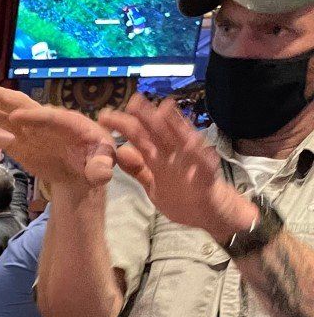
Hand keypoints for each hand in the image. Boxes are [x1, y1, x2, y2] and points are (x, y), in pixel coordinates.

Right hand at [0, 85, 117, 195]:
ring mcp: (29, 132)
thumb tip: (101, 174)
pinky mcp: (18, 144)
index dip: (33, 117)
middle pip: (22, 105)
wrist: (81, 171)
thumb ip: (101, 165)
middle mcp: (45, 121)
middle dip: (1, 98)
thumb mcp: (103, 162)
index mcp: (69, 122)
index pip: (50, 117)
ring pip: (5, 116)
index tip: (15, 117)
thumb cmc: (95, 161)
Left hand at [101, 94, 255, 244]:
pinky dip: (198, 154)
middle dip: (147, 116)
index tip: (105, 117)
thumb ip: (138, 169)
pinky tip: (192, 144)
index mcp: (161, 158)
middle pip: (160, 132)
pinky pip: (204, 165)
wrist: (210, 215)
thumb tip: (119, 152)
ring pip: (183, 141)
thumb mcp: (154, 185)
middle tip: (133, 100)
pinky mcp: (208, 177)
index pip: (140, 138)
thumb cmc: (183, 197)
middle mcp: (176, 156)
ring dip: (175, 125)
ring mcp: (193, 164)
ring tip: (164, 109)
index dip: (125, 126)